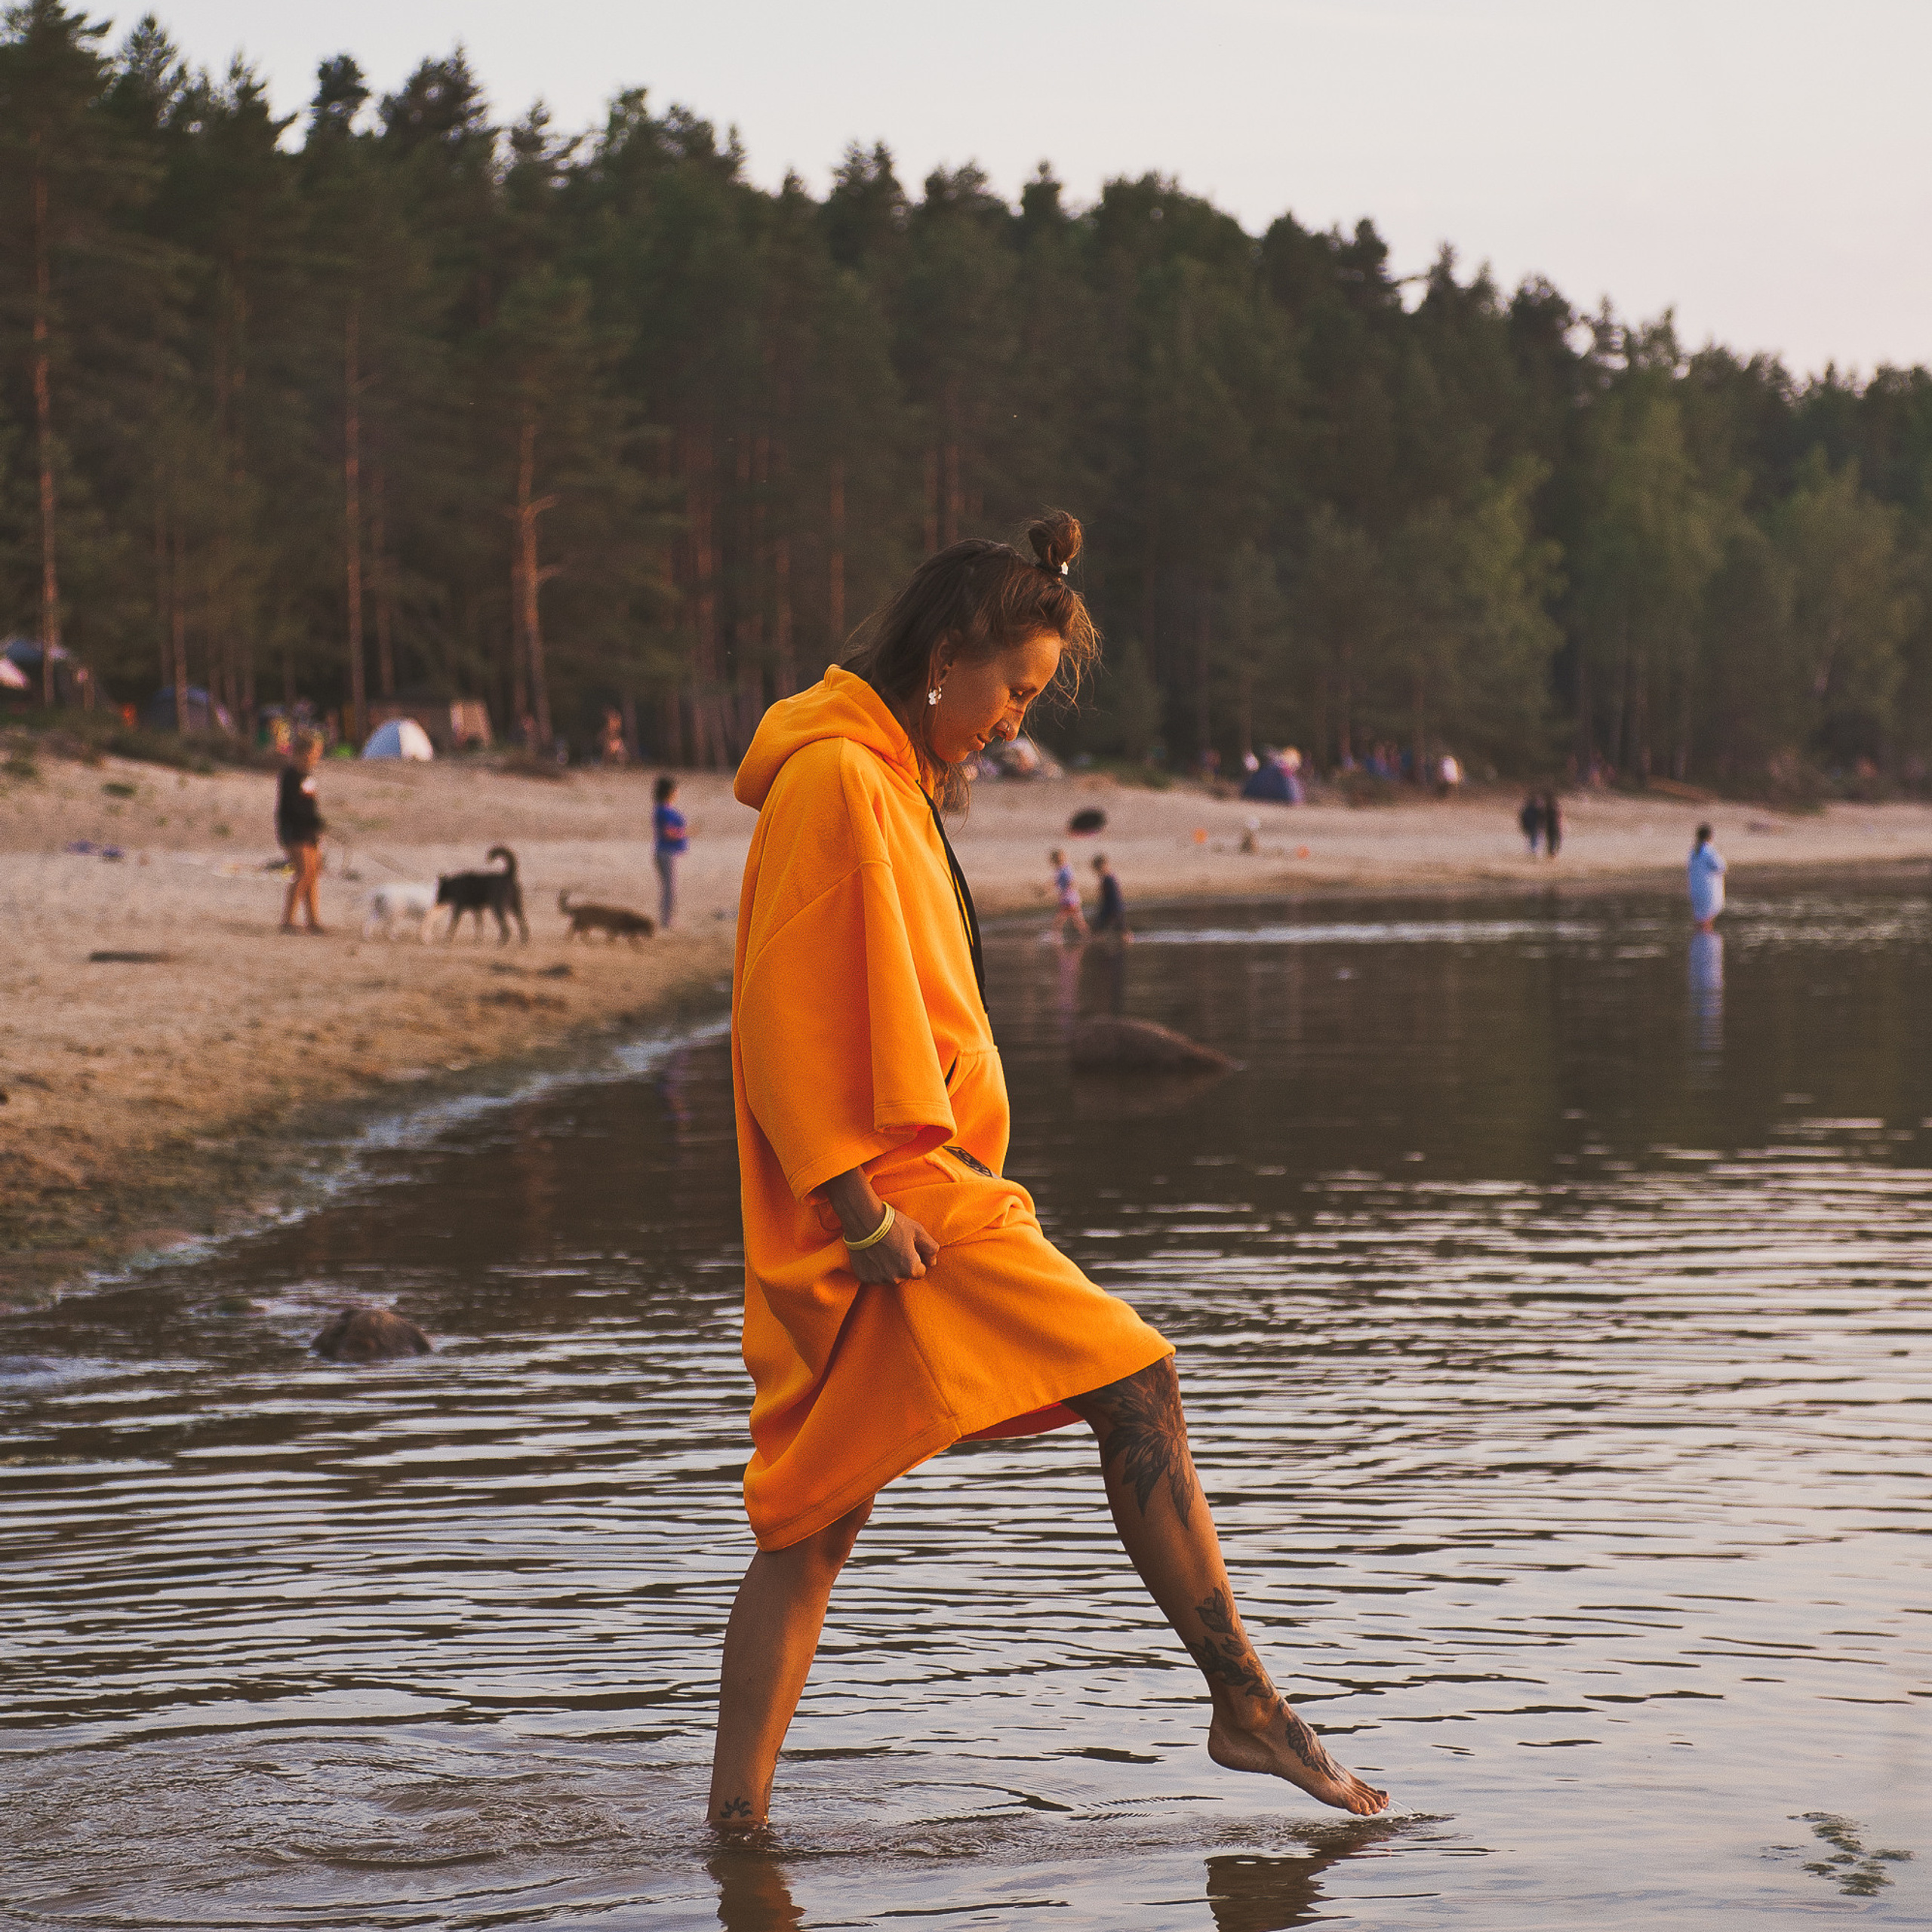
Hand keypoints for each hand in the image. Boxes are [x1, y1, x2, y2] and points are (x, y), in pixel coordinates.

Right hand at [823, 1168, 939, 1283]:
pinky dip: (874, 1267)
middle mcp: (895, 1278)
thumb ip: (931, 1248)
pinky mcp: (864, 1277)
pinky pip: (874, 1275)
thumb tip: (932, 1262)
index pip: (920, 1271)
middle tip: (894, 1245)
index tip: (908, 1247)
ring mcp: (878, 1279)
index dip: (916, 1258)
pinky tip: (873, 1253)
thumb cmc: (893, 1223)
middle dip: (902, 1264)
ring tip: (883, 1248)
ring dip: (888, 1267)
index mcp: (910, 1268)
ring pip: (889, 1276)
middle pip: (904, 1275)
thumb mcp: (918, 1230)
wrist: (864, 1219)